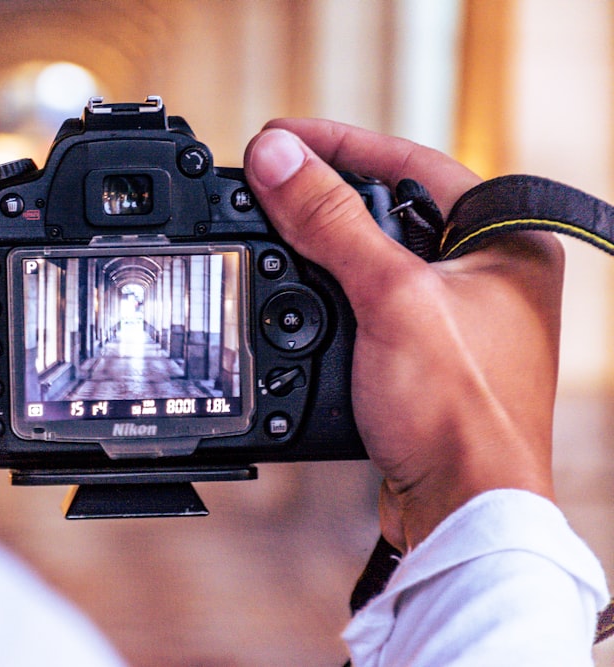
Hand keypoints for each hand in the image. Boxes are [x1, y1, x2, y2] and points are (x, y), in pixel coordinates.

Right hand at [244, 119, 563, 549]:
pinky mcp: (426, 351)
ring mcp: (457, 313)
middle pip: (391, 206)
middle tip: (266, 179)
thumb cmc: (462, 411)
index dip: (340, 143)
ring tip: (271, 224)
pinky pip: (369, 299)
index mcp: (506, 239)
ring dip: (321, 243)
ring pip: (375, 255)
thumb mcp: (390, 297)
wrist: (461, 507)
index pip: (413, 162)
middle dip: (325, 193)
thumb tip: (278, 159)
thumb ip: (330, 222)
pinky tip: (296, 287)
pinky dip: (330, 290)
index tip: (279, 138)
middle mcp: (488, 270)